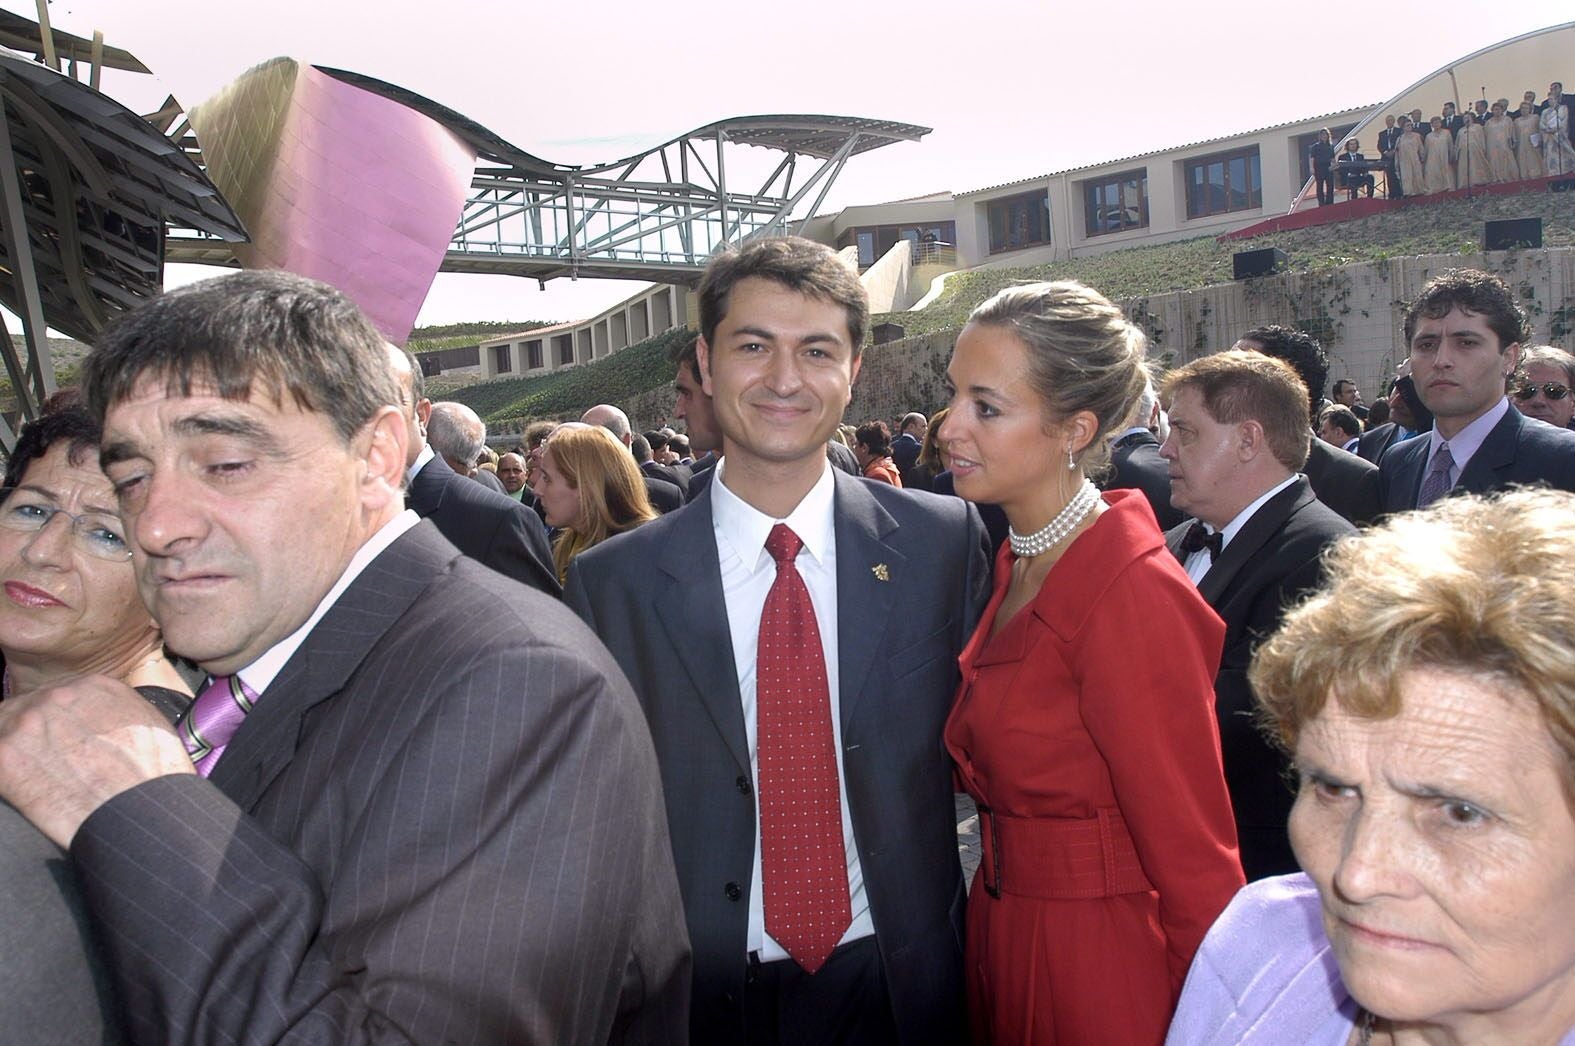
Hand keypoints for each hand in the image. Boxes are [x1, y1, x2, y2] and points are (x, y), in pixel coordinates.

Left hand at [0, 675, 195, 847]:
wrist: (142, 811)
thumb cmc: (155, 778)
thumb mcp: (149, 726)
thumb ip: (115, 713)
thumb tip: (100, 725)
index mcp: (95, 685)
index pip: (55, 696)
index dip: (54, 723)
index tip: (56, 743)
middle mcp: (58, 695)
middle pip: (23, 709)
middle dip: (30, 737)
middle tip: (45, 766)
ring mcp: (28, 722)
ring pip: (3, 732)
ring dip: (15, 755)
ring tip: (36, 780)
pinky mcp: (6, 756)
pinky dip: (7, 779)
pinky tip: (23, 792)